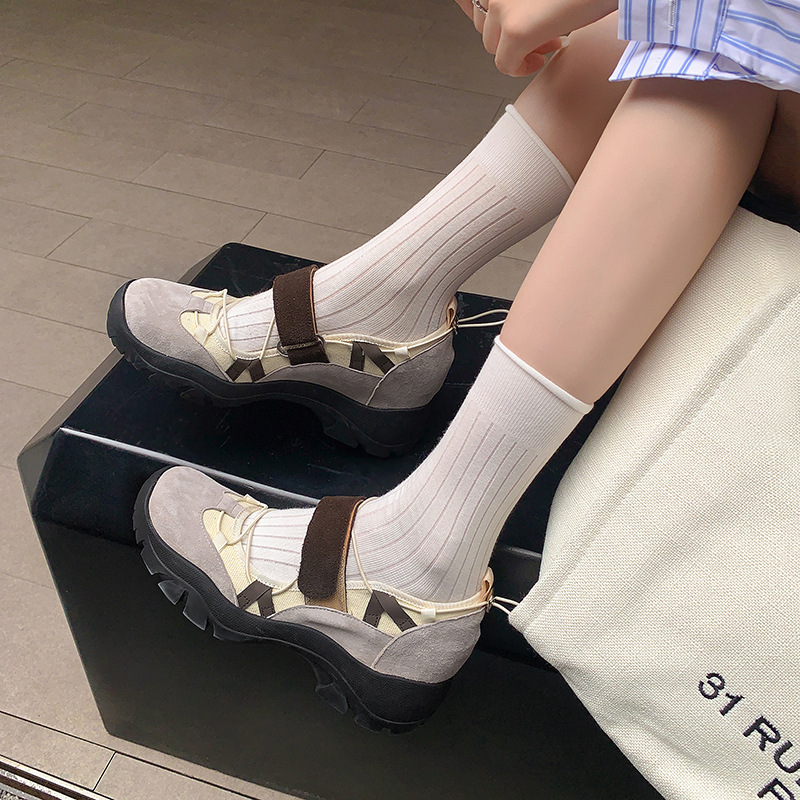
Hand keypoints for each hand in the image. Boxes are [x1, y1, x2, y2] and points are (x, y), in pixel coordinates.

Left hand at [471, 0, 616, 75]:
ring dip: (519, 50)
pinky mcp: (515, 30)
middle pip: (485, 25)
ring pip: (494, 47)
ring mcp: (502, 6)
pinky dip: (522, 68)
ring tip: (548, 40)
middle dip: (508, 36)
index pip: (469, 1)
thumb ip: (517, 2)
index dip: (476, 12)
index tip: (491, 22)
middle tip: (540, 34)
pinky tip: (544, 55)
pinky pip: (505, 65)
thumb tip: (495, 20)